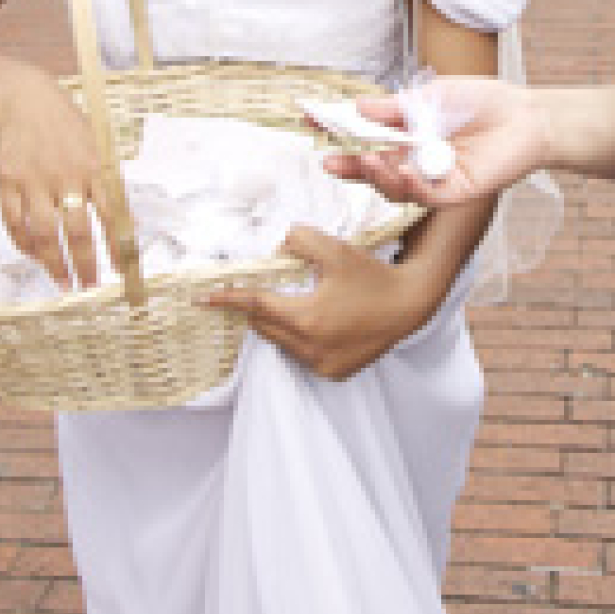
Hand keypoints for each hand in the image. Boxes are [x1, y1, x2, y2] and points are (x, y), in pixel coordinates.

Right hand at [0, 57, 110, 287]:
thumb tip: (126, 225)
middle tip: (90, 285)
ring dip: (54, 262)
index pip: (113, 213)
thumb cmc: (71, 127)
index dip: (118, 245)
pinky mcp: (8, 182)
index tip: (123, 270)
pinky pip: (14, 222)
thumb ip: (108, 183)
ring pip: (44, 232)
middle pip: (77, 229)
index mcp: (95, 166)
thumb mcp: (99, 147)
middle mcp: (66, 175)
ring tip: (63, 282)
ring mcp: (34, 180)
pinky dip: (24, 243)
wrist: (28, 100)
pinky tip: (35, 255)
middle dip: (85, 263)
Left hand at [201, 225, 430, 379]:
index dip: (229, 299)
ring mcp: (323, 364)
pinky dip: (301, 340)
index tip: (204, 298)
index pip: (256, 306)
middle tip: (261, 291)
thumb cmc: (373, 277)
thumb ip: (301, 241)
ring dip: (281, 324)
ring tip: (298, 303)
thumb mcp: (336, 251)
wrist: (410, 304)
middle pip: (266, 327)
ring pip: (283, 344)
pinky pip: (303, 356)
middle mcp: (311, 348)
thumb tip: (279, 244)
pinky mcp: (335, 372)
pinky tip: (319, 322)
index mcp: (306, 318)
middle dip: (259, 309)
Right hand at [324, 77, 544, 209]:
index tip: (312, 120)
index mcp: (408, 136)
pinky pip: (424, 196)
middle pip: (375, 170)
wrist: (526, 116)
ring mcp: (433, 179)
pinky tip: (403, 172)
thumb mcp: (431, 97)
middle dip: (350, 167)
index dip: (340, 132)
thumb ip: (395, 108)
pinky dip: (410, 185)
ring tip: (368, 160)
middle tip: (328, 161)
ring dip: (378, 176)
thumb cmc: (483, 102)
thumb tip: (358, 108)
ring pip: (395, 188)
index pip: (367, 138)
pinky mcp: (454, 192)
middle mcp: (416, 161)